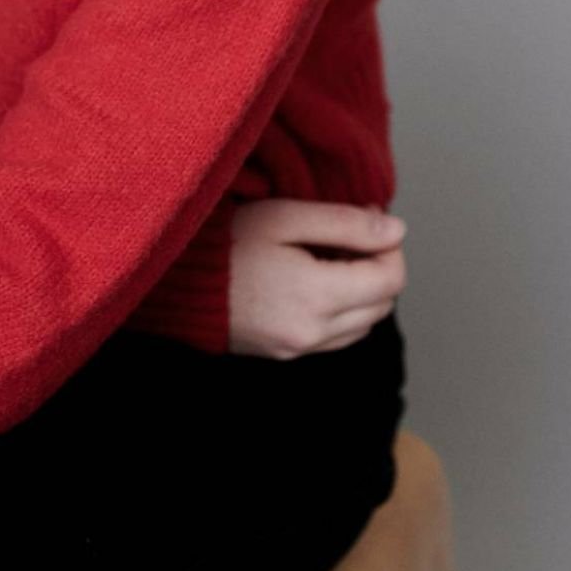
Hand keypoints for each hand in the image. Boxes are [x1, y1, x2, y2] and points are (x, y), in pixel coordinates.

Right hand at [228, 198, 407, 359]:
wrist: (173, 280)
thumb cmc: (226, 240)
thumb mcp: (286, 217)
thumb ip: (346, 223)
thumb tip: (397, 231)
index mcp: (317, 297)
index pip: (390, 280)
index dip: (391, 246)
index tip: (371, 219)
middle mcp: (313, 333)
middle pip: (381, 305)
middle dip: (379, 266)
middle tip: (353, 232)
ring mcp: (297, 349)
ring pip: (362, 325)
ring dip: (362, 291)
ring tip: (332, 254)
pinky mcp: (283, 354)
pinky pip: (335, 338)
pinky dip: (341, 310)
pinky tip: (315, 279)